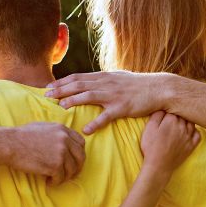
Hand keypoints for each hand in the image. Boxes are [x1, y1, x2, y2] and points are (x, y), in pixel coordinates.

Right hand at [10, 122, 85, 184]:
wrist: (10, 144)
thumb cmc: (21, 136)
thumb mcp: (42, 127)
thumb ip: (56, 132)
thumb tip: (64, 140)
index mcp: (62, 129)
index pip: (81, 142)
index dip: (78, 153)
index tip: (73, 160)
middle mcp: (64, 140)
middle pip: (81, 157)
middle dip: (76, 167)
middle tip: (68, 174)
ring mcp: (61, 153)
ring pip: (72, 170)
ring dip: (64, 176)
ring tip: (54, 178)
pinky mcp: (55, 165)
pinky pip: (61, 178)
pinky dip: (55, 182)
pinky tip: (48, 181)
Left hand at [47, 71, 174, 133]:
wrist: (159, 88)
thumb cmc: (138, 85)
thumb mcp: (118, 78)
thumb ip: (103, 80)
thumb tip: (89, 82)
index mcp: (103, 77)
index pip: (77, 77)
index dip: (61, 82)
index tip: (48, 87)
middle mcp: (105, 83)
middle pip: (78, 85)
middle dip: (60, 90)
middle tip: (46, 96)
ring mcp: (113, 95)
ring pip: (88, 96)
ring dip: (72, 101)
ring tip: (60, 107)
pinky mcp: (122, 108)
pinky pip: (106, 116)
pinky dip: (95, 123)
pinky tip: (85, 130)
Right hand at [140, 112, 199, 181]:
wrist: (159, 165)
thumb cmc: (151, 146)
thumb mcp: (149, 128)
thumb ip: (156, 115)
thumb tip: (162, 108)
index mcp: (171, 120)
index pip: (172, 109)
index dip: (167, 110)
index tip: (163, 114)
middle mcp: (182, 126)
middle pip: (182, 114)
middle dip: (177, 114)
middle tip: (170, 119)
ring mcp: (189, 136)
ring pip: (191, 122)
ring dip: (185, 121)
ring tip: (179, 123)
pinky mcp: (192, 145)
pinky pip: (198, 134)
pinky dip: (194, 131)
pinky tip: (188, 131)